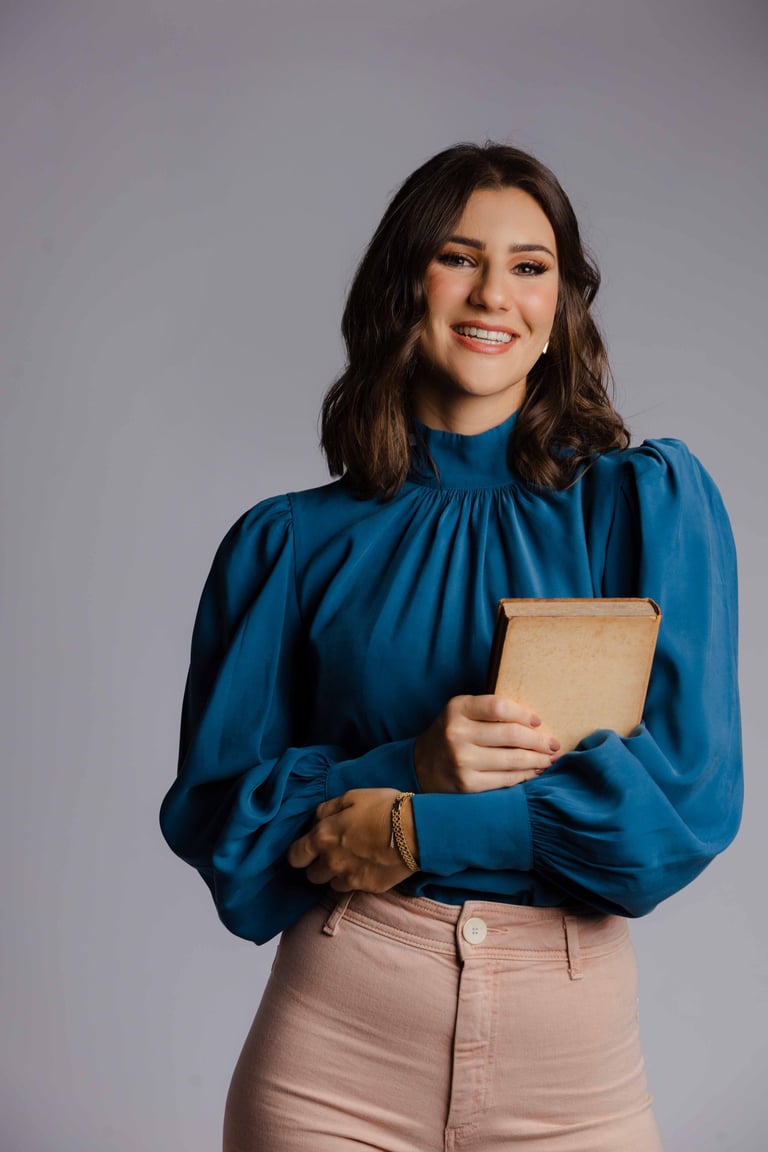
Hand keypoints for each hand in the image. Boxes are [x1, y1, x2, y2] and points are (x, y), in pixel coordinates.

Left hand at [287, 788, 414, 891]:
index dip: (299, 853)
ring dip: (337, 874)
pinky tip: (369, 865)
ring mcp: (350, 878)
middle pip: (312, 875)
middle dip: (319, 865)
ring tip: (353, 860)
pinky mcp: (368, 888)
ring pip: (331, 884)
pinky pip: (354, 888)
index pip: (295, 856)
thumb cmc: (383, 807)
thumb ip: (327, 810)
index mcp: (323, 838)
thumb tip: (317, 820)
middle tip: (334, 852)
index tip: (307, 849)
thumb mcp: (352, 797)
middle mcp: (331, 862)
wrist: (415, 831)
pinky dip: (357, 879)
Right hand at [414, 694, 559, 793]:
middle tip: (553, 745)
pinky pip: (506, 779)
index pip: (499, 707)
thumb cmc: (450, 734)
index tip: (537, 722)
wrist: (420, 765)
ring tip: (549, 759)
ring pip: (513, 760)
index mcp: (457, 708)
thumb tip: (534, 723)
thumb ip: (489, 711)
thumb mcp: (461, 712)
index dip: (523, 714)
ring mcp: (462, 761)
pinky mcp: (467, 784)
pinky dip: (525, 776)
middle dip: (539, 741)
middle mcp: (457, 733)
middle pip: (511, 735)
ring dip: (537, 760)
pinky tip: (533, 772)